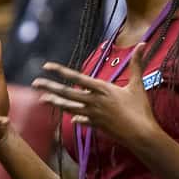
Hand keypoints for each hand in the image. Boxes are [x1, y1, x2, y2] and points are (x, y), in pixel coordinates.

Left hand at [32, 42, 160, 145]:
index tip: (46, 66)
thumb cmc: (140, 109)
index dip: (60, 71)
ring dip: (56, 103)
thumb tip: (144, 43)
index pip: (77, 78)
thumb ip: (137, 64)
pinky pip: (82, 121)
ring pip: (70, 107)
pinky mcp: (97, 126)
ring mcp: (93, 115)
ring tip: (43, 99)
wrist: (141, 135)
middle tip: (35, 83)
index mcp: (103, 89)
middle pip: (67, 93)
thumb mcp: (138, 85)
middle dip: (50, 87)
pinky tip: (70, 119)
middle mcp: (94, 101)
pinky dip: (76, 119)